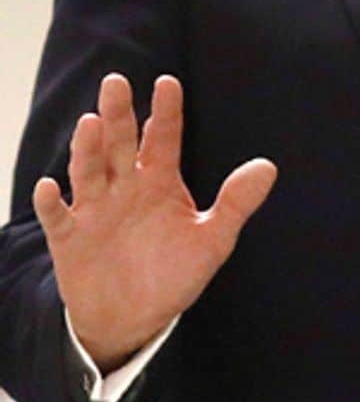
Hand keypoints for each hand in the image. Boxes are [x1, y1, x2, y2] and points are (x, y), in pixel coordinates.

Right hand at [32, 74, 275, 371]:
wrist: (134, 319)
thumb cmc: (173, 274)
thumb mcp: (213, 240)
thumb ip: (236, 203)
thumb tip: (268, 166)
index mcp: (160, 181)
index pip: (164, 138)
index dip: (166, 112)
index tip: (168, 82)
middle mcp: (125, 187)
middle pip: (121, 144)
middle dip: (119, 115)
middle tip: (116, 83)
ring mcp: (95, 210)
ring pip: (88, 171)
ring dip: (87, 149)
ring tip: (90, 124)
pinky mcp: (69, 238)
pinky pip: (57, 217)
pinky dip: (50, 203)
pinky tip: (47, 186)